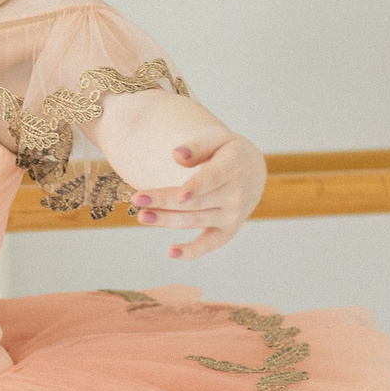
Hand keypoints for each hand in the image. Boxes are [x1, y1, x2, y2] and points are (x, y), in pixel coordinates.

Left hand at [130, 133, 265, 260]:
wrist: (252, 171)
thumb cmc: (226, 151)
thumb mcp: (217, 138)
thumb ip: (197, 145)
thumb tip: (177, 155)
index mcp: (234, 166)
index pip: (214, 178)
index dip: (197, 187)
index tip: (179, 195)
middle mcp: (236, 194)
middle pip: (197, 201)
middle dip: (166, 201)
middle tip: (137, 199)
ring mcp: (233, 215)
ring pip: (196, 220)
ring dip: (168, 220)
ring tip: (142, 216)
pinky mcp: (227, 231)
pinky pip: (210, 244)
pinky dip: (193, 251)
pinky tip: (171, 252)